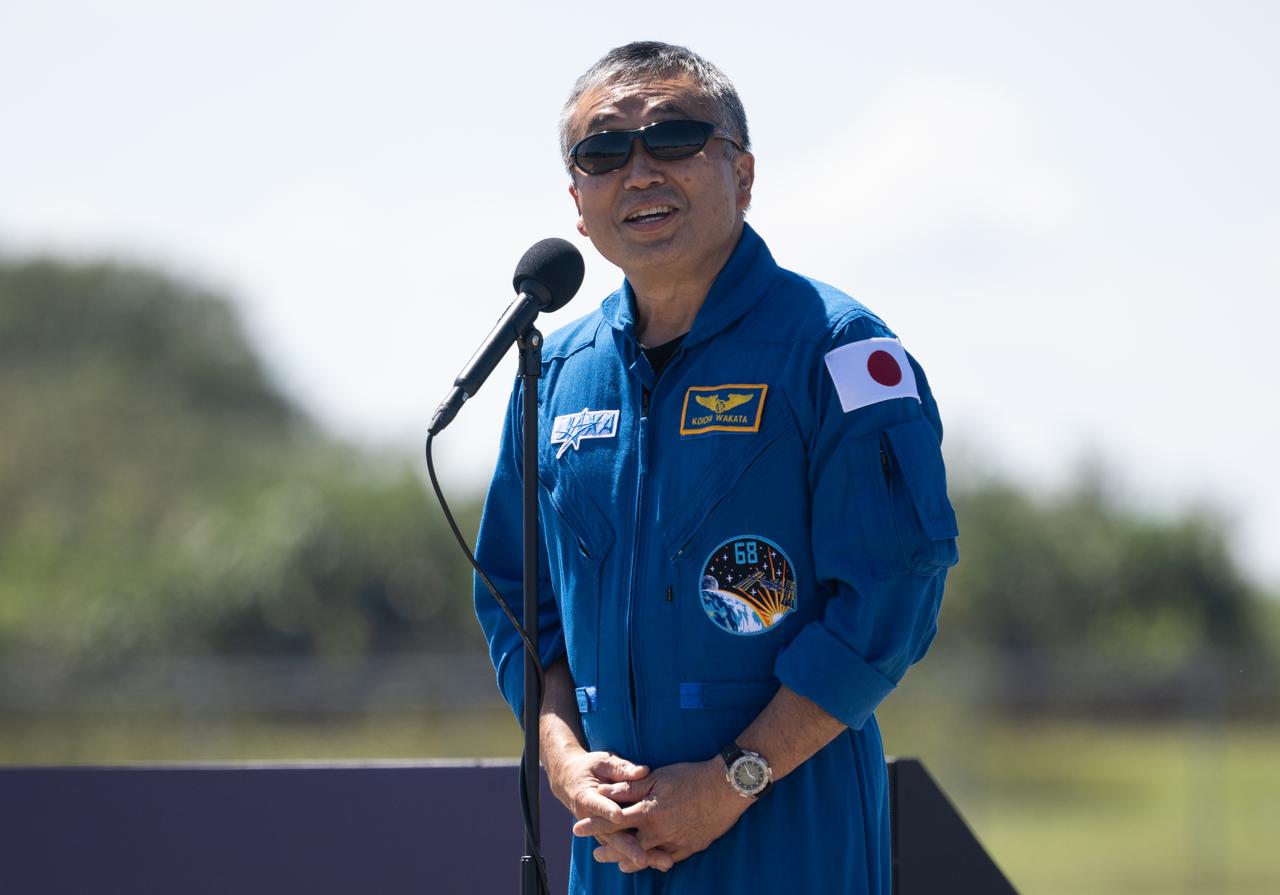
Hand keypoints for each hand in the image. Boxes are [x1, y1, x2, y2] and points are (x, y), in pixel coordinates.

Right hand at [544, 748, 671, 872]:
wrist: (570, 781)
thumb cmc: (590, 768)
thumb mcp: (602, 762)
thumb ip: (621, 768)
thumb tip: (643, 771)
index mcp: (586, 797)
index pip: (598, 805)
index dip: (608, 810)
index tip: (619, 816)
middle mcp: (592, 819)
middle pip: (612, 835)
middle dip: (629, 847)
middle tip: (643, 858)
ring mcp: (601, 830)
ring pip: (621, 846)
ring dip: (641, 855)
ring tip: (663, 862)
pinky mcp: (610, 835)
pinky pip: (626, 848)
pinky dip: (644, 854)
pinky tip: (664, 861)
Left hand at [573, 758, 750, 864]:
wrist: (726, 787)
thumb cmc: (691, 776)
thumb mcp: (657, 777)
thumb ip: (630, 787)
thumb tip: (604, 793)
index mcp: (648, 813)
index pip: (613, 822)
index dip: (594, 826)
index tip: (577, 830)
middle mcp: (659, 832)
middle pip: (627, 846)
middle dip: (609, 852)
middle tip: (596, 856)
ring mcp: (675, 843)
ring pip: (647, 857)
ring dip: (630, 861)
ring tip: (619, 864)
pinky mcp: (690, 848)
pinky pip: (668, 859)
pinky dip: (655, 862)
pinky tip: (650, 862)